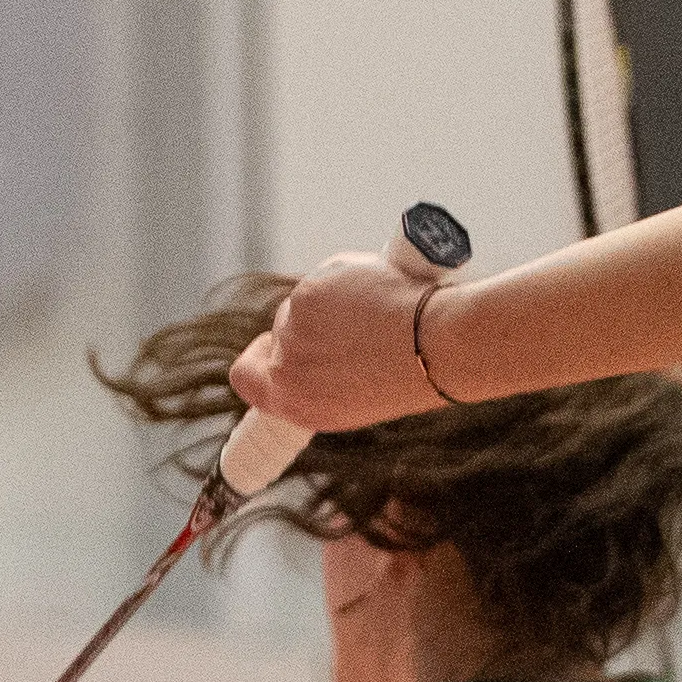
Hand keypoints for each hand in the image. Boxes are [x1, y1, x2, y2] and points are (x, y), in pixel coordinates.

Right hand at [231, 243, 447, 437]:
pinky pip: (322, 278)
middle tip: (350, 319)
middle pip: (278, 331)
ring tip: (377, 313)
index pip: (245, 377)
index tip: (276, 346)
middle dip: (309, 320)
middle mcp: (287, 372)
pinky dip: (347, 277)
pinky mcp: (308, 296)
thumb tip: (319, 344)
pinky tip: (378, 291)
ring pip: (303, 302)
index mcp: (296, 404)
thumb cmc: (412, 375)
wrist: (436, 348)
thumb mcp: (354, 396)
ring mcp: (294, 331)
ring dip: (332, 298)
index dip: (261, 357)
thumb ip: (321, 376)